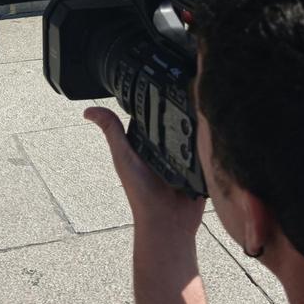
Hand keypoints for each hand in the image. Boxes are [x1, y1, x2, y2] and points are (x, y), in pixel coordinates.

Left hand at [85, 106, 205, 238]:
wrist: (168, 222)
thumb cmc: (141, 194)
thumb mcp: (124, 157)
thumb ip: (112, 132)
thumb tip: (88, 111)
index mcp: (146, 144)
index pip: (152, 115)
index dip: (155, 99)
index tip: (161, 81)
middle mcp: (165, 149)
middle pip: (175, 121)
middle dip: (181, 110)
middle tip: (187, 93)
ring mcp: (184, 157)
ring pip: (193, 133)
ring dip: (198, 125)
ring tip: (202, 111)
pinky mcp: (201, 166)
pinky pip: (208, 148)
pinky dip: (211, 141)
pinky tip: (214, 129)